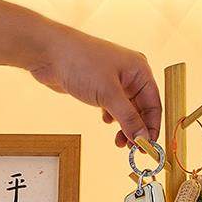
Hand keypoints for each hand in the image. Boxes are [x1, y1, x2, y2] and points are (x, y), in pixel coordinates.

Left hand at [29, 25, 161, 146]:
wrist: (47, 52)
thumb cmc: (80, 63)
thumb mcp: (108, 94)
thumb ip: (128, 118)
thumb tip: (143, 139)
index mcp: (140, 71)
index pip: (154, 105)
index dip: (152, 127)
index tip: (147, 147)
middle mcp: (130, 74)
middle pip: (142, 108)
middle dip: (137, 129)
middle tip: (132, 148)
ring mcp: (115, 80)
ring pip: (127, 109)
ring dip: (125, 126)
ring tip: (119, 141)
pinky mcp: (100, 85)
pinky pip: (114, 105)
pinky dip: (113, 117)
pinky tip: (106, 121)